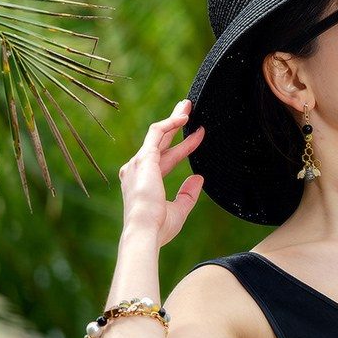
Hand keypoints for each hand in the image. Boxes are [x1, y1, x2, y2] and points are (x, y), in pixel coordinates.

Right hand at [119, 99, 204, 246]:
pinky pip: (156, 132)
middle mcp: (138, 169)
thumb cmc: (158, 227)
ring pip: (157, 132)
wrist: (144, 231)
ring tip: (188, 106)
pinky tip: (184, 118)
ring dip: (174, 118)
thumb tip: (199, 178)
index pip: (166, 157)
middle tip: (187, 108)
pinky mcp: (144, 159)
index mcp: (144, 182)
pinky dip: (170, 123)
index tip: (199, 135)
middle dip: (174, 123)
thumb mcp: (179, 210)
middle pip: (159, 140)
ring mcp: (138, 163)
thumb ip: (187, 194)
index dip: (184, 147)